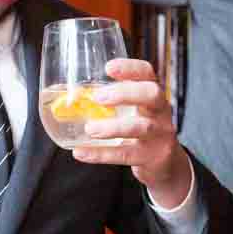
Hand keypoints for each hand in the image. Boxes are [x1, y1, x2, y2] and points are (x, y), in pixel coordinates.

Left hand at [72, 58, 192, 206]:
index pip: (147, 73)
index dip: (130, 68)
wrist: (166, 166)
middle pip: (151, 94)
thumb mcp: (133, 113)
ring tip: (89, 128)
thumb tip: (65, 96)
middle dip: (124, 93)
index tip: (108, 67)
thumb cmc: (141, 132)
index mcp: (152, 95)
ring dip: (112, 127)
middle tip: (98, 97)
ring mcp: (160, 135)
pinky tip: (81, 152)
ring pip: (140, 127)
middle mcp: (160, 112)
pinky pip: (126, 155)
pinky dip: (101, 154)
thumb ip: (109, 104)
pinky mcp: (153, 158)